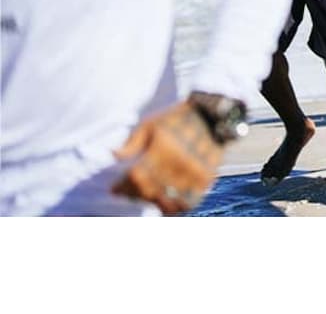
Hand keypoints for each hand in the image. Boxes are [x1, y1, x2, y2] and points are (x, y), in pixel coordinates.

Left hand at [111, 100, 223, 214]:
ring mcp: (194, 174)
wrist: (212, 117)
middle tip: (128, 192)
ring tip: (147, 197)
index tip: (115, 189)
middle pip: (150, 191)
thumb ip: (132, 143)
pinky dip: (175, 208)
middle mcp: (179, 163)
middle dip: (134, 194)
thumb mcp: (150, 124)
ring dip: (153, 203)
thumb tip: (114, 156)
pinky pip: (188, 202)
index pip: (137, 177)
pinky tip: (166, 204)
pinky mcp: (205, 179)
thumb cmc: (177, 119)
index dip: (123, 186)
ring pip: (168, 201)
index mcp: (164, 148)